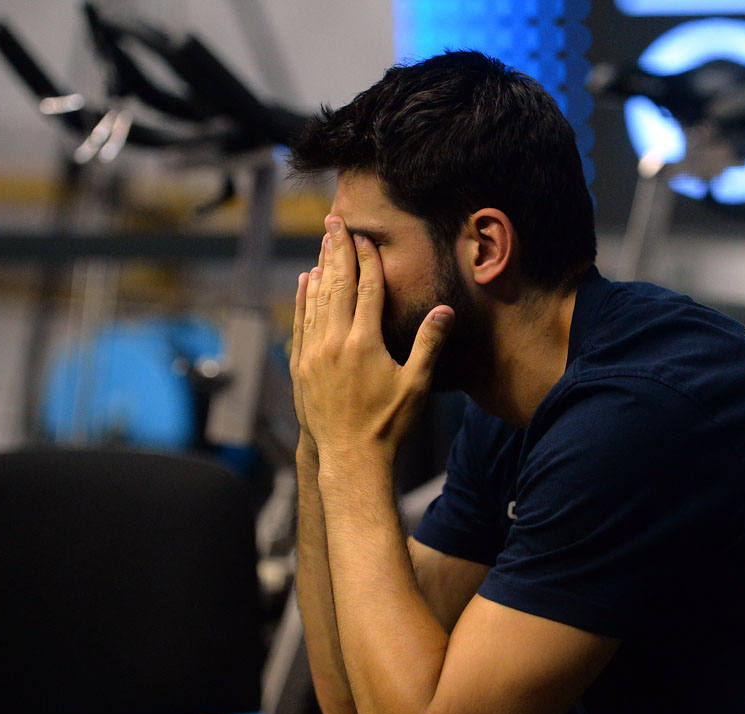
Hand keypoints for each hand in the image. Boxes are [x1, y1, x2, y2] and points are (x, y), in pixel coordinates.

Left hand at [293, 215, 451, 472]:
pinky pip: (300, 323)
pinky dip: (303, 299)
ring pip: (315, 300)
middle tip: (334, 223)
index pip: (366, 289)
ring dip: (320, 269)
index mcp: (364, 343)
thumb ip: (429, 343)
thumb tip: (445, 309)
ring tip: (322, 244)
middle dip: (336, 251)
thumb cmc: (389, 425)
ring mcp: (313, 354)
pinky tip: (305, 282)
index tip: (365, 236)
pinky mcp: (300, 367)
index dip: (367, 259)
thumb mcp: (417, 385)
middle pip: (336, 285)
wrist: (350, 459)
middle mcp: (334, 342)